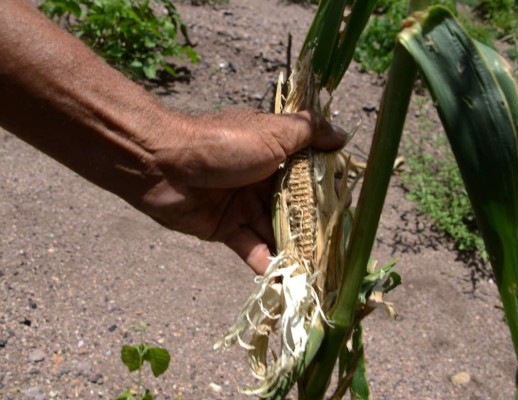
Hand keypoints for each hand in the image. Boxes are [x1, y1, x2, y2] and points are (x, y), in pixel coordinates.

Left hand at [139, 108, 346, 273]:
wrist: (163, 164)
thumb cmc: (223, 144)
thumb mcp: (273, 131)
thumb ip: (310, 132)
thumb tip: (343, 136)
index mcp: (276, 154)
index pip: (310, 174)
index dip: (329, 191)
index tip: (350, 210)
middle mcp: (262, 180)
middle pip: (295, 208)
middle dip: (315, 229)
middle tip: (339, 252)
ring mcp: (244, 206)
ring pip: (276, 232)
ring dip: (296, 252)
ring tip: (319, 274)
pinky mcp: (226, 229)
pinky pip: (252, 249)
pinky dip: (268, 266)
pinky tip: (287, 284)